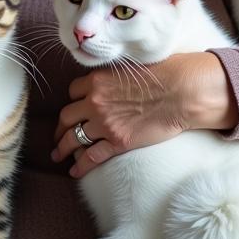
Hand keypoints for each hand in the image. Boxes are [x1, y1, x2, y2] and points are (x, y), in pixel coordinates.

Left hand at [52, 52, 236, 176]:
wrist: (182, 92)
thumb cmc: (165, 73)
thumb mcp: (131, 66)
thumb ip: (116, 76)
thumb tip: (116, 81)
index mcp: (97, 80)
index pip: (73, 91)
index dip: (73, 100)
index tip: (74, 107)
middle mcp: (95, 102)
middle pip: (66, 116)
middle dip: (59, 127)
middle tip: (57, 135)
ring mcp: (104, 124)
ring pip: (73, 138)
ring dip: (62, 148)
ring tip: (57, 155)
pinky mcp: (118, 142)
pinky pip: (91, 156)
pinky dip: (80, 165)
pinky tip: (74, 172)